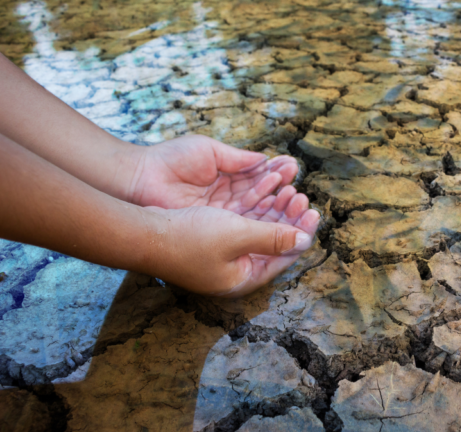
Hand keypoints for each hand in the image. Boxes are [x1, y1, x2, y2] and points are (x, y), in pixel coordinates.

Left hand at [128, 135, 299, 214]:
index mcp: (226, 177)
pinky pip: (243, 226)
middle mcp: (227, 199)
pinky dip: (261, 219)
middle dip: (282, 193)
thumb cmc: (170, 160)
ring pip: (256, 213)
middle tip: (298, 189)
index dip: (276, 174)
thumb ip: (238, 159)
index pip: (258, 178)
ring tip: (294, 198)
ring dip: (276, 207)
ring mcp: (221, 216)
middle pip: (262, 198)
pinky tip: (277, 211)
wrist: (140, 179)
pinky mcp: (214, 229)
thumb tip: (265, 160)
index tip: (293, 168)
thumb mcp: (209, 152)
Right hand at [145, 189, 319, 296]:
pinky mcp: (211, 241)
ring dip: (273, 209)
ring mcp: (222, 257)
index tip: (314, 211)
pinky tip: (264, 190)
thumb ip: (273, 237)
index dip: (302, 233)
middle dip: (289, 218)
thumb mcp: (237, 235)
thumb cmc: (188, 238)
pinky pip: (242, 223)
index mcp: (244, 278)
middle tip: (301, 196)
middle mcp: (236, 270)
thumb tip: (305, 241)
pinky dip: (255, 207)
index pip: (284, 257)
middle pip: (274, 243)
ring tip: (287, 188)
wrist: (141, 233)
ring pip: (258, 230)